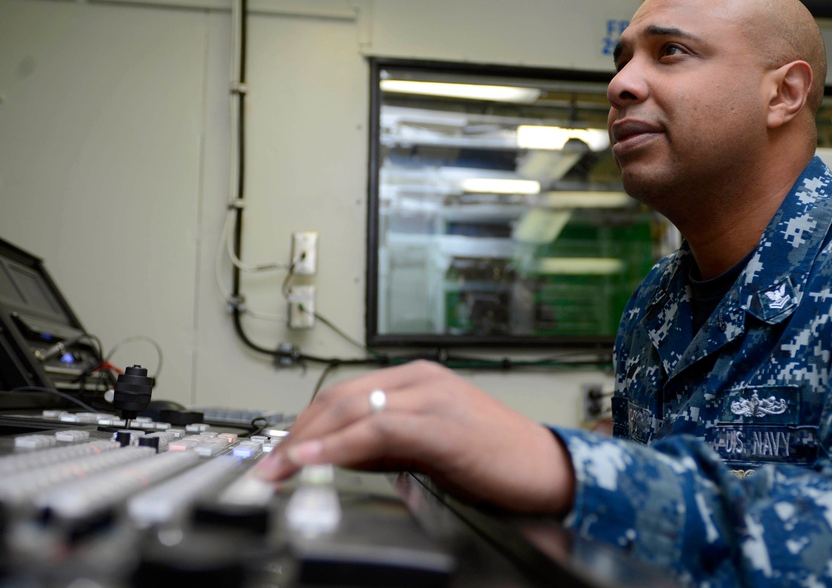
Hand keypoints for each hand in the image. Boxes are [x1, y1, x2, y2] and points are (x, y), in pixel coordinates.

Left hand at [252, 360, 575, 514]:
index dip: (306, 422)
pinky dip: (340, 444)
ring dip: (307, 438)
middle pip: (341, 395)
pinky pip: (380, 428)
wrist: (547, 468)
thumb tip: (336, 453)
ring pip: (354, 406)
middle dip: (297, 430)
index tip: (279, 452)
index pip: (346, 393)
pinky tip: (315, 457)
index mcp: (418, 380)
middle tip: (268, 465)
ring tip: (278, 466)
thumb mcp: (427, 447)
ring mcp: (434, 398)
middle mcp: (422, 380)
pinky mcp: (444, 425)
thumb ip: (384, 444)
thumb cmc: (494, 458)